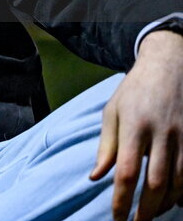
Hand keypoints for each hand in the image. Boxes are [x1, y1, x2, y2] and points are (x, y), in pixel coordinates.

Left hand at [91, 31, 182, 220]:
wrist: (169, 66)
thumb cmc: (134, 91)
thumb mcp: (112, 113)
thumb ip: (106, 147)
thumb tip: (96, 177)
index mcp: (134, 126)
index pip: (126, 172)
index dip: (121, 199)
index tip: (116, 217)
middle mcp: (161, 134)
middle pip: (155, 183)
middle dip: (146, 209)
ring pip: (178, 182)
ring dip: (166, 204)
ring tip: (151, 214)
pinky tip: (173, 199)